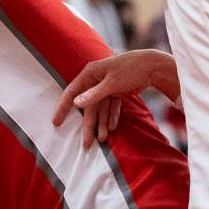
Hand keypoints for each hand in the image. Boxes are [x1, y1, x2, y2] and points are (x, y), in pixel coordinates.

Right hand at [52, 50, 179, 147]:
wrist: (152, 65)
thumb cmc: (130, 69)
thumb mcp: (111, 83)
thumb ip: (93, 95)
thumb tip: (76, 103)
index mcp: (90, 74)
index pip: (71, 93)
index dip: (63, 108)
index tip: (56, 122)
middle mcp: (95, 80)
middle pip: (89, 107)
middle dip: (89, 125)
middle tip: (87, 143)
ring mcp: (106, 86)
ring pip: (101, 109)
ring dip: (102, 124)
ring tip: (103, 139)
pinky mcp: (116, 91)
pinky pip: (111, 107)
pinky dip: (112, 116)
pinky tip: (112, 128)